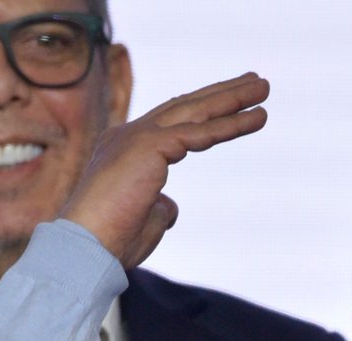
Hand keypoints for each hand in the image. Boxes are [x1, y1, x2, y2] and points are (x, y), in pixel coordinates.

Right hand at [59, 73, 269, 268]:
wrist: (87, 248)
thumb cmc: (112, 242)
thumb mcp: (146, 221)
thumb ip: (160, 207)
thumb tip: (171, 207)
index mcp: (126, 150)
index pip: (171, 122)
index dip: (203, 111)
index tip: (232, 103)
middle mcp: (129, 135)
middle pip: (186, 106)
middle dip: (222, 93)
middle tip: (256, 81)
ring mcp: (138, 137)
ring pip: (195, 111)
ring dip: (233, 98)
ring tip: (264, 87)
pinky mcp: (149, 146)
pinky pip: (199, 133)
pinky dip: (229, 124)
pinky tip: (257, 117)